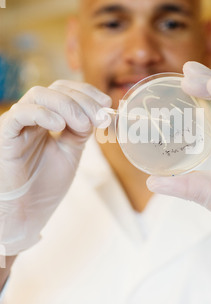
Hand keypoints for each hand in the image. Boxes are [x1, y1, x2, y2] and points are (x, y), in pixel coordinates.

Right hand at [0, 80, 110, 255]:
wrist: (26, 213)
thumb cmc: (44, 185)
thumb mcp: (70, 152)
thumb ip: (81, 131)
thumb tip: (99, 113)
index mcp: (46, 118)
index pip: (66, 90)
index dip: (87, 92)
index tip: (107, 103)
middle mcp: (31, 116)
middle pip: (56, 90)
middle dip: (83, 100)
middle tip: (100, 118)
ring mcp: (16, 124)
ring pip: (39, 95)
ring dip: (67, 105)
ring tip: (83, 125)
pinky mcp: (4, 135)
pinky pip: (20, 114)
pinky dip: (42, 114)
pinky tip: (58, 126)